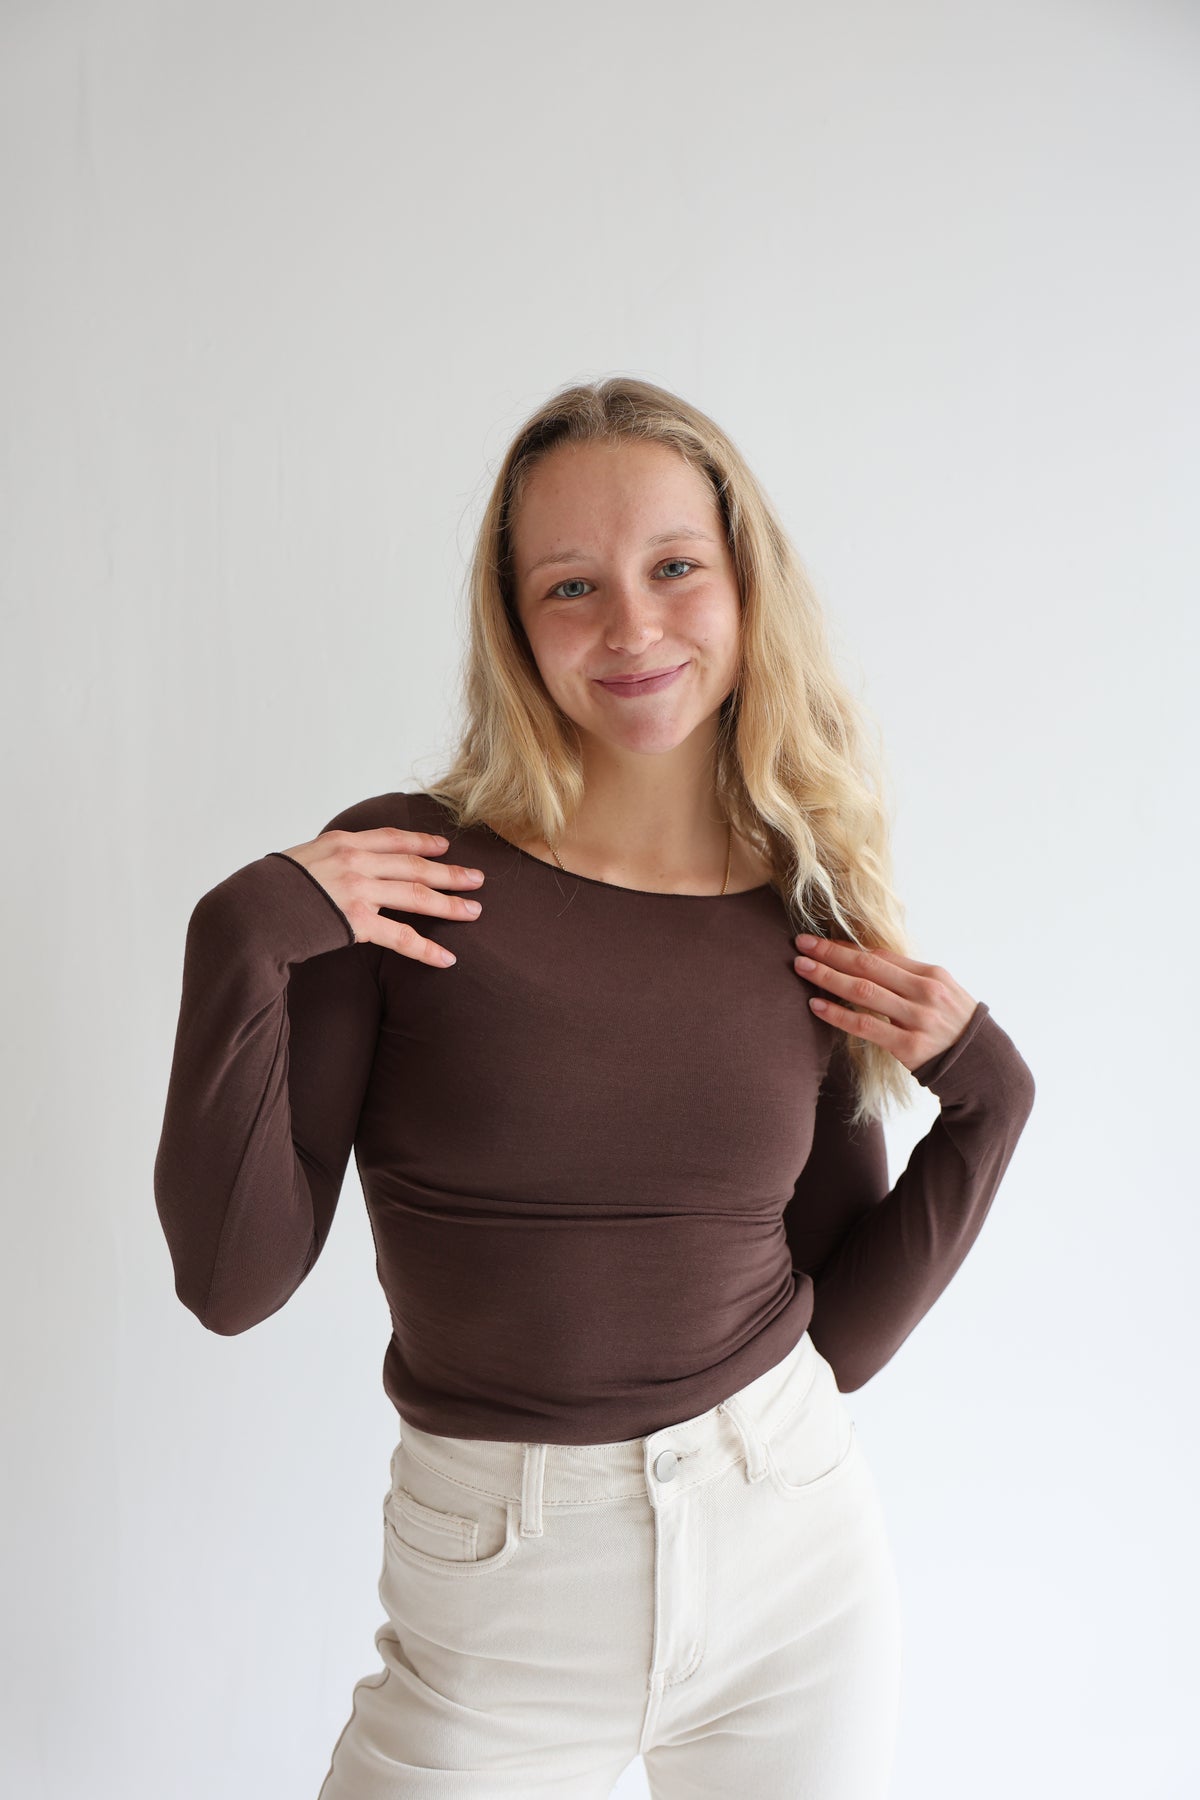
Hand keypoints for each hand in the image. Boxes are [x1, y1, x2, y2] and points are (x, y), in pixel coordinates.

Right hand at [281, 826, 484, 967]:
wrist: (248, 910)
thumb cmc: (267, 890)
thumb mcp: (301, 860)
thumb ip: (328, 861)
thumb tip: (340, 867)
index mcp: (342, 842)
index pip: (392, 838)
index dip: (422, 842)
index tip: (445, 845)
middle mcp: (355, 861)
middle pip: (414, 865)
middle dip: (449, 872)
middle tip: (478, 879)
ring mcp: (358, 890)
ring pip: (417, 896)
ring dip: (449, 904)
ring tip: (474, 911)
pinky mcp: (356, 921)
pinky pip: (401, 937)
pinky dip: (426, 949)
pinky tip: (446, 958)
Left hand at [792, 934, 976, 1069]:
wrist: (983, 1068)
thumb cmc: (956, 1028)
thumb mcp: (942, 994)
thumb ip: (908, 978)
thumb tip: (867, 960)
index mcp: (932, 975)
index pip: (881, 955)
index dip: (847, 946)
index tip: (820, 941)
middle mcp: (925, 993)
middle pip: (868, 966)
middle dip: (831, 952)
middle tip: (801, 943)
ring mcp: (918, 1019)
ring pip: (863, 992)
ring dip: (828, 977)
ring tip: (802, 967)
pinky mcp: (909, 1047)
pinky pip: (866, 1027)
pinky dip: (838, 1014)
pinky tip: (817, 1005)